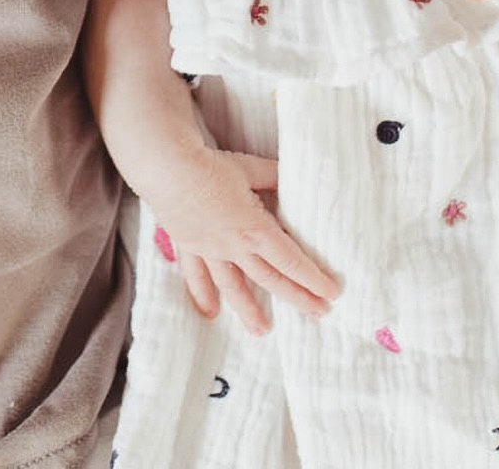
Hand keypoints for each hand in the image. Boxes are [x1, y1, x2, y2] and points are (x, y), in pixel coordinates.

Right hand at [140, 144, 339, 334]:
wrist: (168, 170)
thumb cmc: (211, 167)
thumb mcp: (250, 169)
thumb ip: (273, 176)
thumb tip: (294, 177)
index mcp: (255, 229)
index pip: (291, 260)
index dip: (312, 278)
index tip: (331, 295)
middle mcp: (235, 246)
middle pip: (270, 278)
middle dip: (296, 297)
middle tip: (317, 314)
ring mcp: (211, 250)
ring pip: (234, 285)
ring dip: (249, 309)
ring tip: (262, 331)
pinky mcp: (190, 246)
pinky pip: (197, 275)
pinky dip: (203, 294)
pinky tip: (210, 312)